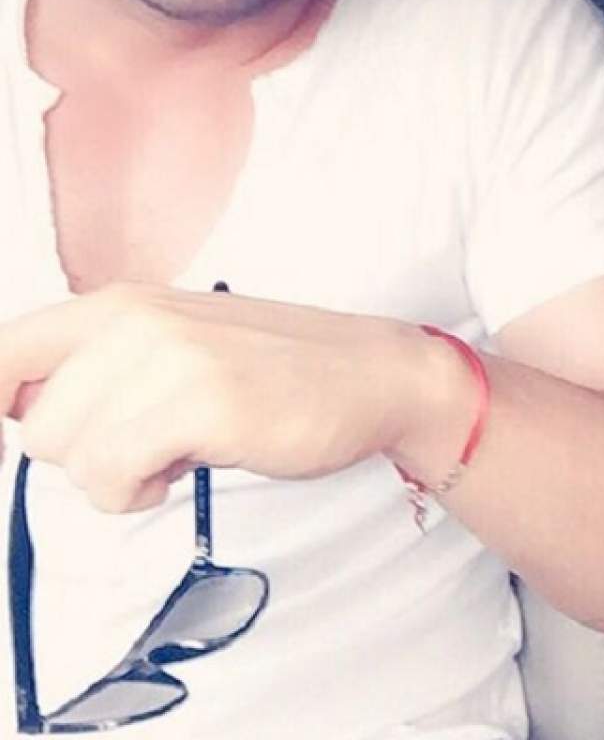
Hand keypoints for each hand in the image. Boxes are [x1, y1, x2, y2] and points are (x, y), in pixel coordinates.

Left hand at [0, 283, 426, 511]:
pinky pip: (109, 480)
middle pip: (34, 425)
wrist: (374, 372)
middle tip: (152, 438)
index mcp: (121, 302)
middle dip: (85, 453)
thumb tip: (18, 413)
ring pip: (66, 455)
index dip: (2, 409)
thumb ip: (98, 365)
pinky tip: (189, 465)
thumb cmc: (276, 369)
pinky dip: (138, 493)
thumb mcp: (174, 344)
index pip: (3, 353)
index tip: (41, 442)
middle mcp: (134, 319)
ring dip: (115, 475)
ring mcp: (169, 357)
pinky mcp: (202, 403)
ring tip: (177, 448)